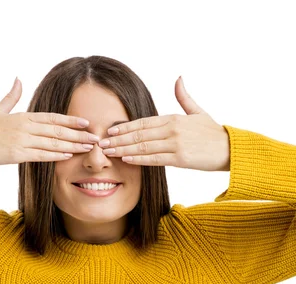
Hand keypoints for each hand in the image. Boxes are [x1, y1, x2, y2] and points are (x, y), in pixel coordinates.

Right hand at [0, 78, 98, 165]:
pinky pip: (40, 155)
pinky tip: (68, 156)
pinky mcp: (16, 153)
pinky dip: (55, 155)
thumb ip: (11, 96)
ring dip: (72, 146)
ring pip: (53, 142)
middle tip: (96, 138)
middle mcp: (25, 126)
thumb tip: (18, 79)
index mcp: (23, 116)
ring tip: (88, 148)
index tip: (87, 123)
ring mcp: (21, 140)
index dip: (71, 120)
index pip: (53, 117)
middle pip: (57, 130)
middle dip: (79, 134)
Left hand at [97, 76, 229, 171]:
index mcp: (173, 118)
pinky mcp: (181, 158)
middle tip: (100, 142)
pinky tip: (126, 158)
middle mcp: (172, 129)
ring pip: (144, 146)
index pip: (143, 122)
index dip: (125, 126)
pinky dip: (139, 158)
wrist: (230, 149)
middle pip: (139, 134)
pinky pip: (155, 158)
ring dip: (123, 149)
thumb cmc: (213, 133)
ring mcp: (176, 143)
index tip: (109, 130)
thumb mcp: (198, 111)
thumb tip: (178, 78)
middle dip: (118, 138)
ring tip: (108, 152)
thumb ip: (184, 97)